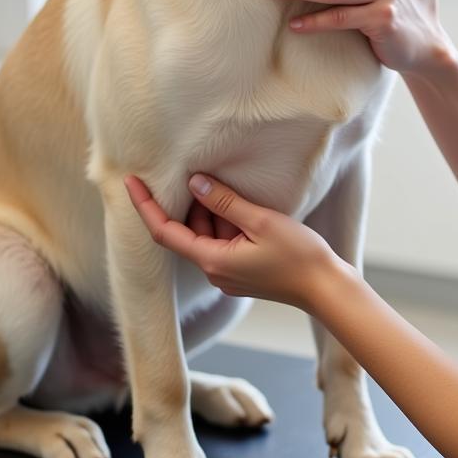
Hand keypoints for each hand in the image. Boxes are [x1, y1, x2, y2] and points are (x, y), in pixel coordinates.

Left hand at [123, 173, 353, 311]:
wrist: (326, 288)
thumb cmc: (299, 256)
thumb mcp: (260, 221)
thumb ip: (224, 201)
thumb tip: (193, 183)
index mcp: (212, 260)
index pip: (164, 232)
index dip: (144, 206)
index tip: (131, 182)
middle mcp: (214, 271)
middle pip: (187, 231)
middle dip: (187, 202)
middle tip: (192, 169)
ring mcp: (228, 274)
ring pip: (206, 235)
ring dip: (210, 210)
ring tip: (221, 182)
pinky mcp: (243, 272)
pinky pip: (222, 242)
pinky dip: (224, 221)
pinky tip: (237, 203)